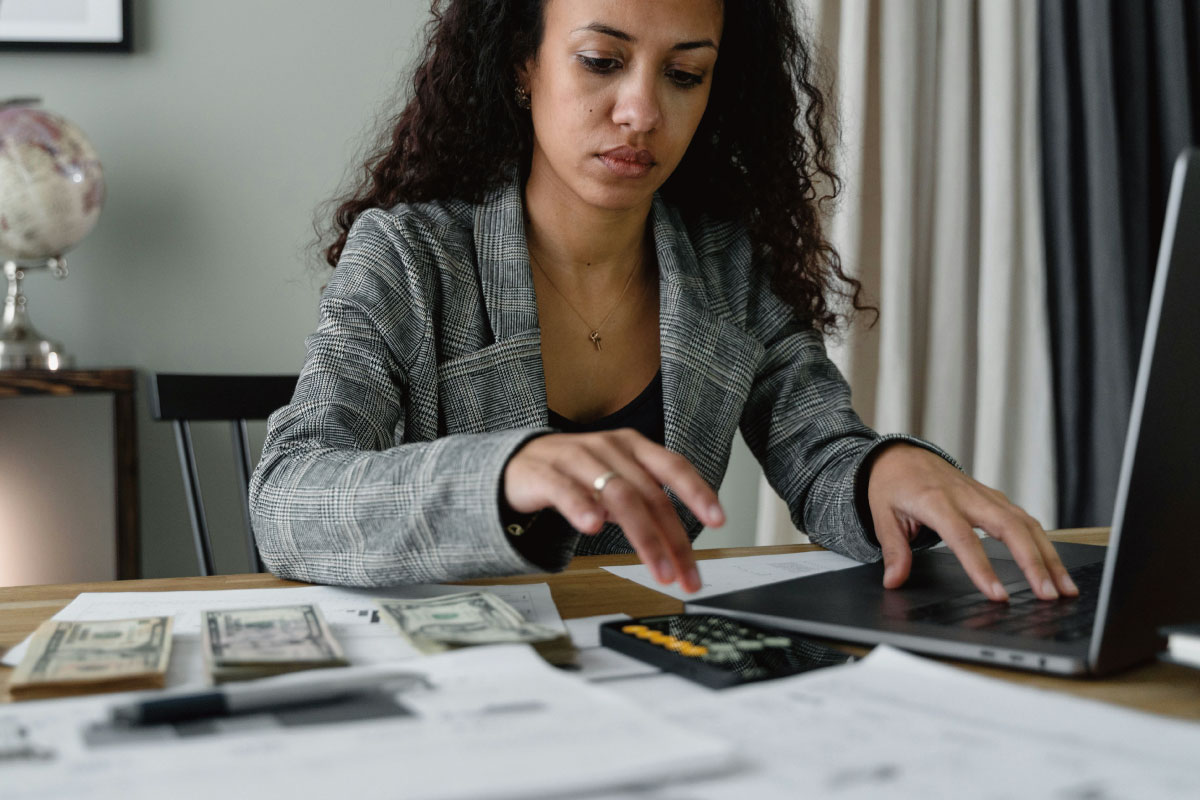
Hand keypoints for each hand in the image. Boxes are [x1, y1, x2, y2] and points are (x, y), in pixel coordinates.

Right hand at [503, 429, 724, 592]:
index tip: (720, 519)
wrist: (518, 463)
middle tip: (684, 575)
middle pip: (650, 494)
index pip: (673, 466)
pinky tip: (593, 527)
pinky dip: (582, 508)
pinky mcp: (545, 473)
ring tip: (657, 568)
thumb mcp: (617, 482)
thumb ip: (647, 503)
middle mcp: (609, 448)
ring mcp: (577, 458)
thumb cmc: (575, 474)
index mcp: (633, 448)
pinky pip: (566, 491)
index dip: (698, 492)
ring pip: (618, 495)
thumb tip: (679, 542)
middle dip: (673, 540)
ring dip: (643, 536)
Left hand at [866, 443, 1078, 601]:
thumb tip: (894, 581)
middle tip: (1048, 595)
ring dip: (1048, 556)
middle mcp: (967, 497)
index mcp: (936, 501)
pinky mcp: (994, 499)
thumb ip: (893, 549)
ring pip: (1025, 523)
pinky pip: (1024, 520)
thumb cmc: (892, 484)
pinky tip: (1054, 566)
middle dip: (1033, 562)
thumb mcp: (882, 515)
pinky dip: (1043, 543)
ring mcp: (984, 496)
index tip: (997, 595)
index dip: (981, 568)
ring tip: (1064, 588)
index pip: (964, 538)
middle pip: (1009, 528)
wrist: (900, 456)